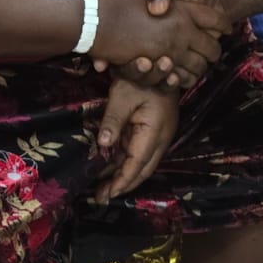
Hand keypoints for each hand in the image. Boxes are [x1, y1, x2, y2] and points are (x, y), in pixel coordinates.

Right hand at [89, 0, 228, 88]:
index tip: (225, 29)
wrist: (98, 18)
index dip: (223, 24)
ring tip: (197, 67)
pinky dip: (183, 78)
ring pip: (199, 66)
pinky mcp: (159, 63)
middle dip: (214, 51)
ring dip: (200, 67)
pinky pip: (180, 76)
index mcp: (184, 7)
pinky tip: (179, 75)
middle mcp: (184, 28)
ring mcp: (173, 48)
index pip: (216, 19)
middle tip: (212, 52)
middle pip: (212, 47)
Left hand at [94, 78, 178, 203]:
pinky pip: (139, 153)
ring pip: (141, 164)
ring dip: (123, 175)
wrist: (160, 66)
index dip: (122, 181)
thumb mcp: (123, 95)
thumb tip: (102, 144)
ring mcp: (158, 137)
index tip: (107, 193)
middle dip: (122, 185)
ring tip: (102, 188)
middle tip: (101, 197)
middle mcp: (159, 139)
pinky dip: (125, 163)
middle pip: (142, 170)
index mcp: (154, 132)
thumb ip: (113, 120)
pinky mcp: (152, 132)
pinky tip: (110, 168)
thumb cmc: (141, 78)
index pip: (137, 164)